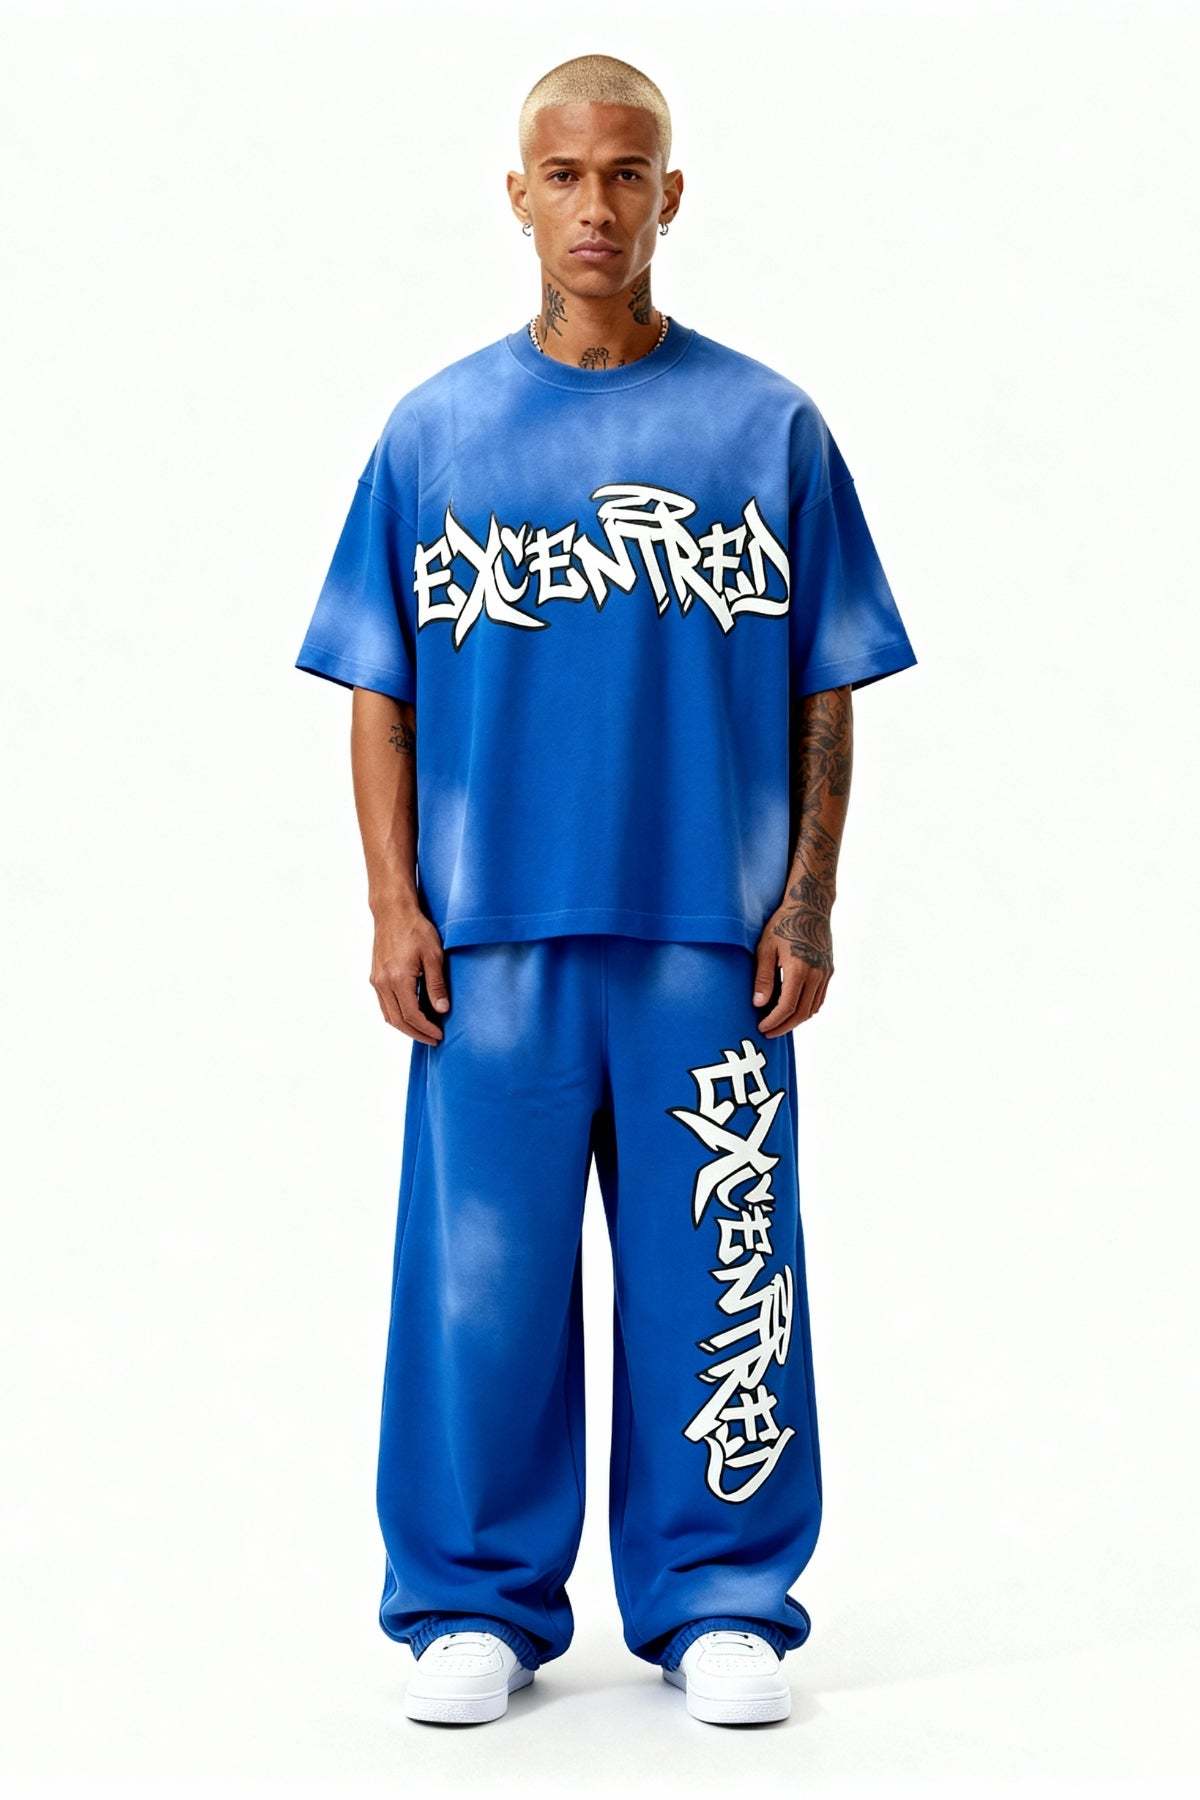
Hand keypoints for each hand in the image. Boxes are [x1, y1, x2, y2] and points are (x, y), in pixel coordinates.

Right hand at [369, 903, 449, 1044]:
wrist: (393, 912)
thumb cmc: (415, 929)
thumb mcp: (434, 955)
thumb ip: (437, 984)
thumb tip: (442, 1009)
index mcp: (398, 979)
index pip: (411, 1015)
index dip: (426, 1029)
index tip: (439, 1035)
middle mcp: (383, 983)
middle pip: (397, 1021)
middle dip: (416, 1033)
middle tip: (432, 1039)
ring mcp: (376, 980)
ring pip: (388, 1015)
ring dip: (405, 1027)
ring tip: (423, 1031)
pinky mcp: (375, 976)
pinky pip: (384, 1004)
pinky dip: (396, 1015)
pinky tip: (410, 1015)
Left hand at [752, 904, 832, 1035]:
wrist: (810, 906)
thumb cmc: (783, 923)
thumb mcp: (766, 948)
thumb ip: (763, 977)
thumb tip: (759, 1004)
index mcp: (799, 969)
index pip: (787, 1007)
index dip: (774, 1021)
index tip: (762, 1027)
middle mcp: (816, 974)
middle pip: (802, 1013)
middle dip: (784, 1026)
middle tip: (769, 1032)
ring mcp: (825, 973)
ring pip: (813, 1008)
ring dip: (796, 1020)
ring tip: (779, 1023)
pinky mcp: (829, 970)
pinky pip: (819, 998)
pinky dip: (807, 1009)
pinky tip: (793, 1010)